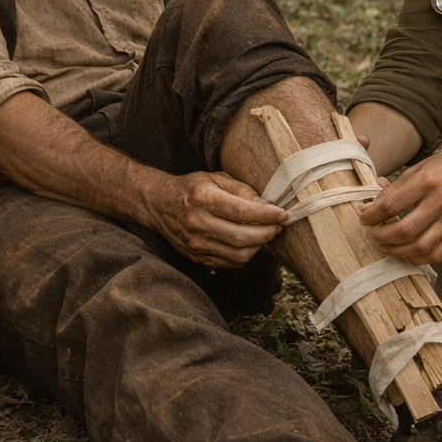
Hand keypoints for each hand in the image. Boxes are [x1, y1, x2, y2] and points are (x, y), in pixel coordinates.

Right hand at [146, 171, 287, 268]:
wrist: (159, 205)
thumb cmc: (191, 189)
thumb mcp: (215, 178)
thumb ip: (241, 190)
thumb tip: (266, 203)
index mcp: (202, 198)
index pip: (242, 211)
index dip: (266, 215)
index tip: (283, 214)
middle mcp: (197, 223)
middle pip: (241, 237)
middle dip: (267, 233)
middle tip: (278, 226)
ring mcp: (196, 243)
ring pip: (238, 254)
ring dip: (259, 246)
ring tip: (266, 234)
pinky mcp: (197, 257)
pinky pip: (229, 263)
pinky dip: (246, 255)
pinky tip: (250, 243)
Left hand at [357, 148, 441, 264]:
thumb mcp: (422, 166)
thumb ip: (397, 185)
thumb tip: (372, 202)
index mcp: (428, 180)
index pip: (391, 204)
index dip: (372, 215)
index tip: (363, 217)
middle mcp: (441, 201)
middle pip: (404, 229)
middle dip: (381, 236)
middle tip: (372, 233)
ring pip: (419, 246)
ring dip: (396, 250)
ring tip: (385, 245)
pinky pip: (436, 254)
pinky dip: (417, 258)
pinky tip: (406, 251)